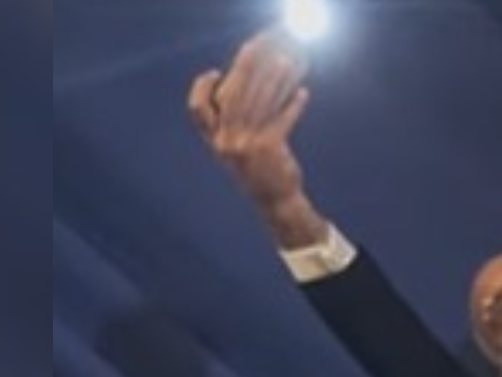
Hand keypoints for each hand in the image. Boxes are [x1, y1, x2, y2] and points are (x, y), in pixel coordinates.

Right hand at [188, 31, 323, 245]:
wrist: (274, 202)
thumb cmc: (258, 173)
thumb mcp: (237, 151)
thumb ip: (233, 126)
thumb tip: (245, 89)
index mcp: (215, 141)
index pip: (197, 110)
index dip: (202, 88)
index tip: (215, 73)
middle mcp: (227, 141)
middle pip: (232, 95)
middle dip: (243, 69)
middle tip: (254, 48)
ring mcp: (248, 144)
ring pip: (260, 102)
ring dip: (274, 80)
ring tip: (285, 64)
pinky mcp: (270, 147)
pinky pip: (282, 118)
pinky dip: (294, 104)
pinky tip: (303, 93)